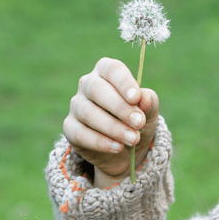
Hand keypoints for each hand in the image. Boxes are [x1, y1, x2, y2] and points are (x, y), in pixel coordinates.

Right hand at [64, 57, 159, 186]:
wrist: (127, 150)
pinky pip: (80, 133)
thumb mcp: (149, 111)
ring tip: (133, 139)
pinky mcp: (69, 127)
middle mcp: (88, 84)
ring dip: (113, 127)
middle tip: (139, 123)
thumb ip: (148, 101)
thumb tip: (143, 98)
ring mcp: (76, 105)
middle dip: (120, 107)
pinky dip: (100, 142)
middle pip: (97, 89)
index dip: (124, 83)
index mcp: (107, 71)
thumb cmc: (136, 120)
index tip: (136, 98)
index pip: (112, 69)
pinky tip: (117, 147)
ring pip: (88, 113)